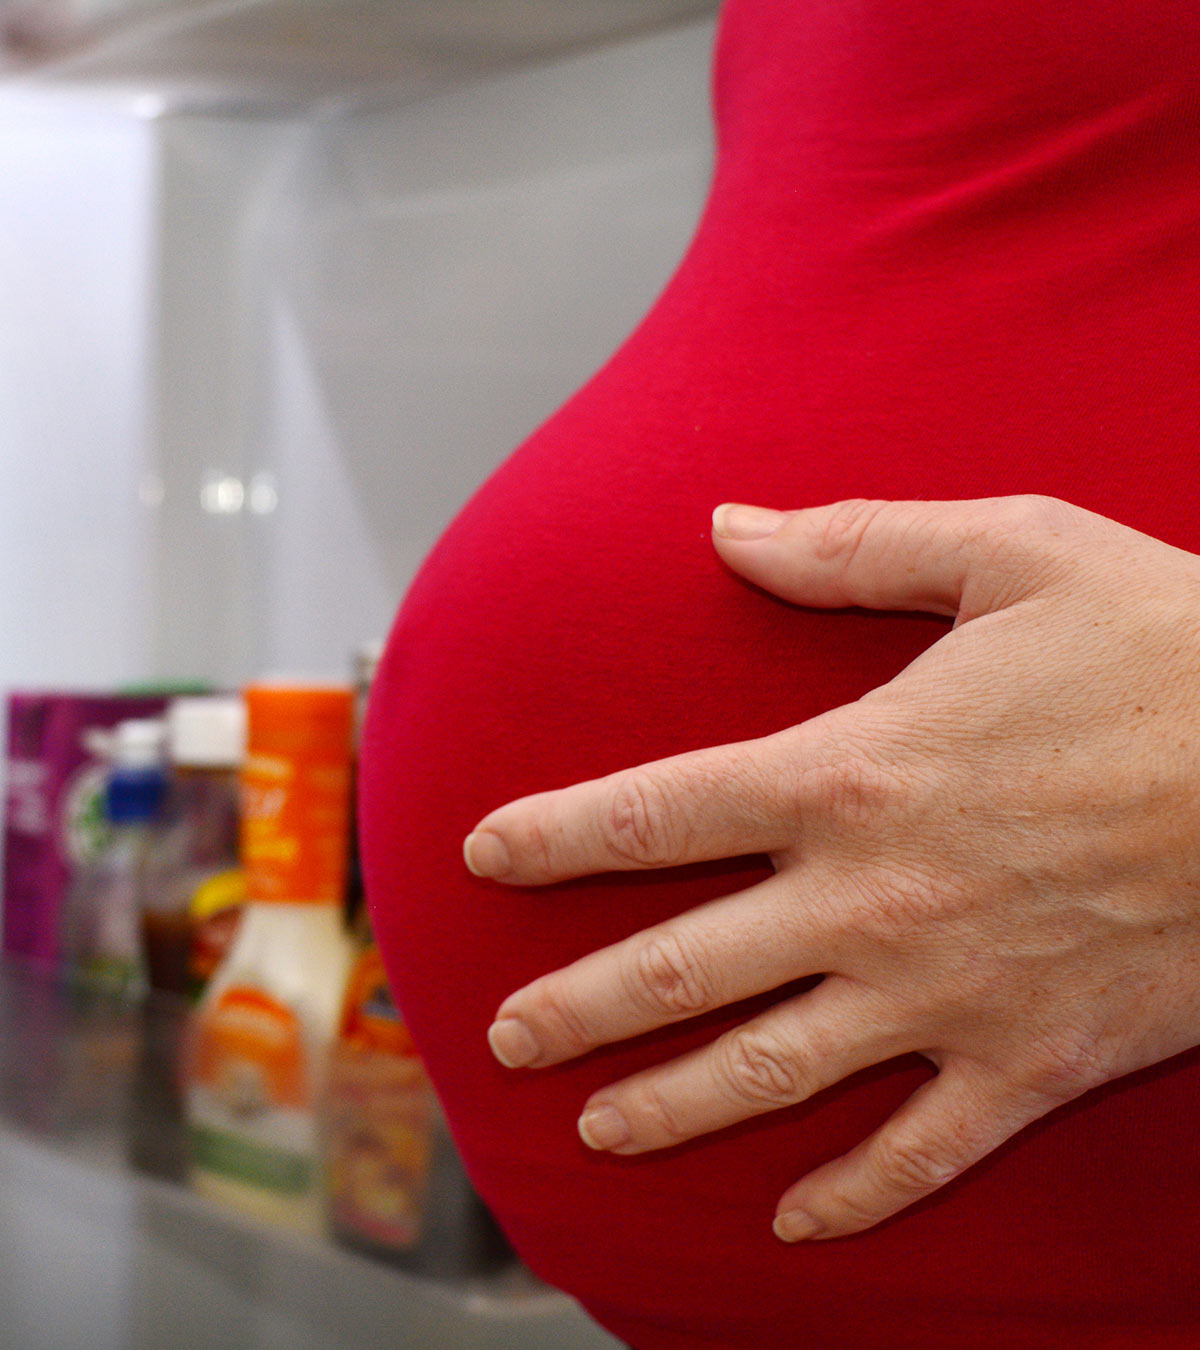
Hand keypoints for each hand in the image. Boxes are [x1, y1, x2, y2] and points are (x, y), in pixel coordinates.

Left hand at [464, 496, 1199, 1241]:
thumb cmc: (1168, 649)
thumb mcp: (1010, 553)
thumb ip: (854, 546)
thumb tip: (730, 527)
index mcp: (851, 771)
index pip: (656, 812)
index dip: (554, 836)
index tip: (482, 857)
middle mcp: (871, 896)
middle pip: (683, 966)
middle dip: (579, 1007)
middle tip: (501, 1040)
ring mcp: (947, 992)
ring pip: (773, 1072)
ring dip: (671, 1107)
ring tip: (597, 1130)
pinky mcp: (1033, 1061)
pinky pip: (922, 1150)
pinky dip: (854, 1194)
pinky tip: (797, 1220)